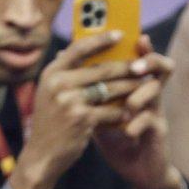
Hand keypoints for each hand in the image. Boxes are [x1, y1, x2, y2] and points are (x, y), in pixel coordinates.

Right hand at [10, 31, 142, 188]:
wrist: (42, 154)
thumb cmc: (52, 121)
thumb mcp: (50, 93)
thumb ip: (65, 73)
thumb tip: (80, 48)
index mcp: (51, 73)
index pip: (79, 48)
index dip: (101, 40)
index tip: (120, 34)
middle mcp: (59, 84)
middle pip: (103, 70)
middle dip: (127, 68)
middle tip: (145, 66)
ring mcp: (70, 101)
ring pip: (112, 90)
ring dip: (131, 89)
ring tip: (146, 87)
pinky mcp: (83, 119)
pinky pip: (113, 111)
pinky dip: (124, 113)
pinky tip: (132, 115)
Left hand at [91, 35, 182, 188]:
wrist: (138, 171)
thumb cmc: (119, 141)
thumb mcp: (100, 112)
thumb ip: (88, 89)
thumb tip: (63, 60)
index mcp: (136, 88)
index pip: (143, 60)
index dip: (144, 47)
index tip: (138, 35)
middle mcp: (150, 97)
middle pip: (161, 68)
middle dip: (149, 62)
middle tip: (135, 66)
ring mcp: (157, 113)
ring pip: (157, 92)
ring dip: (142, 95)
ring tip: (129, 105)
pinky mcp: (159, 132)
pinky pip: (151, 121)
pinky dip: (136, 125)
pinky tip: (127, 132)